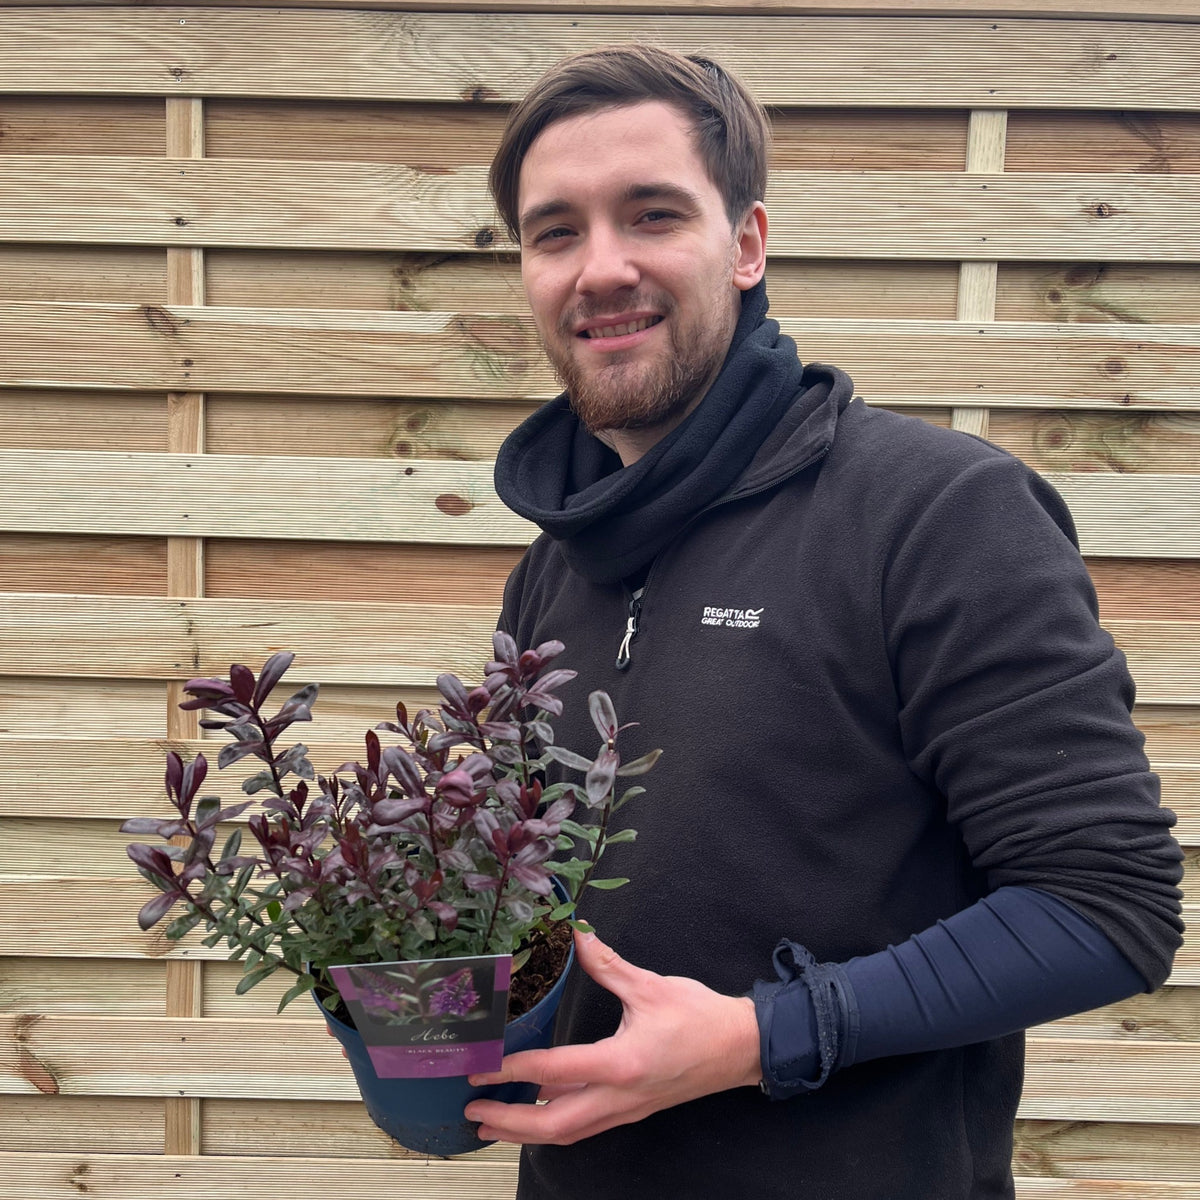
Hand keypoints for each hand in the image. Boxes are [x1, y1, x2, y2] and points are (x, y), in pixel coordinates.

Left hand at [463, 929, 760, 1144]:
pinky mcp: (632, 1111)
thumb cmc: (699, 1017)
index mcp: (621, 1063)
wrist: (741, 1048)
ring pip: (568, 1132)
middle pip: (553, 1125)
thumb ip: (607, 964)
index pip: (554, 1072)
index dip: (512, 1071)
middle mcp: (620, 1096)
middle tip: (473, 1108)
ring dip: (526, 1131)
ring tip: (492, 1122)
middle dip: (509, 1122)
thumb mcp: (650, 985)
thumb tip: (578, 932)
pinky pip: (585, 1127)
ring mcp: (626, 1110)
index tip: (481, 1068)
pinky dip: (554, 1125)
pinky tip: (538, 1113)